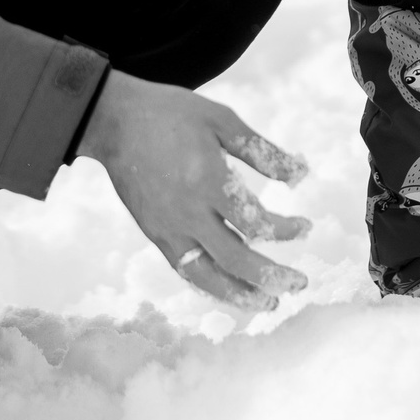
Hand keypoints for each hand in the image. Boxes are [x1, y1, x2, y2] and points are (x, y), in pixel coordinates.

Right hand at [75, 71, 311, 311]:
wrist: (114, 121)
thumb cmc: (172, 115)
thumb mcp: (222, 120)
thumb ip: (263, 152)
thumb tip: (301, 176)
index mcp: (207, 182)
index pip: (256, 224)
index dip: (286, 231)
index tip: (305, 227)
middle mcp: (187, 213)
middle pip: (236, 260)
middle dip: (272, 277)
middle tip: (299, 283)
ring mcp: (168, 229)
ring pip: (207, 277)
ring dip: (241, 296)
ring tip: (269, 305)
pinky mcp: (155, 234)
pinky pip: (186, 270)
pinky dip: (211, 285)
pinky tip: (231, 289)